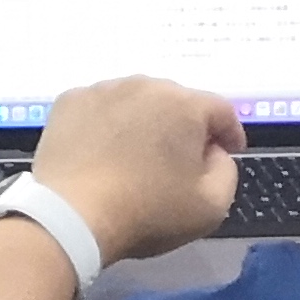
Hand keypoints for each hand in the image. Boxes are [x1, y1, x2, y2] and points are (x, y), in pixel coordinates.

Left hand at [19, 76, 245, 266]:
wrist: (72, 214)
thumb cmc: (148, 211)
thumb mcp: (211, 206)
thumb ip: (226, 170)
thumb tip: (213, 152)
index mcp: (185, 105)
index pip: (221, 110)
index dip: (230, 133)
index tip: (228, 152)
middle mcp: (144, 85)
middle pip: (177, 102)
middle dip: (184, 127)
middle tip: (180, 160)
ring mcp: (103, 89)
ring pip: (136, 102)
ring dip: (144, 122)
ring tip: (138, 155)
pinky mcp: (70, 101)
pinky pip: (101, 108)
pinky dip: (107, 124)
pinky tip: (102, 152)